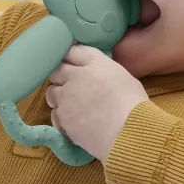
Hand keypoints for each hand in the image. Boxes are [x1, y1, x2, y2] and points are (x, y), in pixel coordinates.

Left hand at [45, 44, 148, 163]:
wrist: (127, 132)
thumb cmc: (132, 104)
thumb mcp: (122, 76)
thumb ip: (103, 70)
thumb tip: (96, 74)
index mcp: (94, 62)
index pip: (73, 51)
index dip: (71, 57)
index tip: (72, 62)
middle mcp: (75, 76)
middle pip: (57, 70)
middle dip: (61, 76)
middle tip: (71, 84)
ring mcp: (65, 97)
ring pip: (51, 92)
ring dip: (58, 95)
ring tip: (71, 104)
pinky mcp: (62, 118)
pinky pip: (54, 113)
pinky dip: (61, 116)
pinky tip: (74, 120)